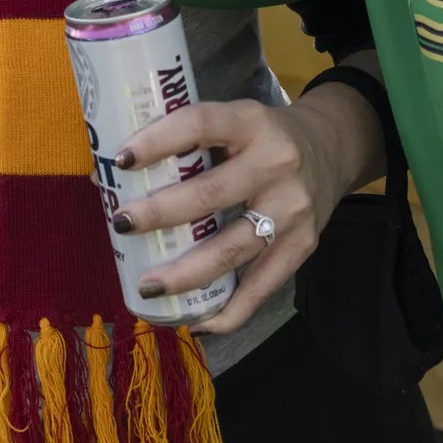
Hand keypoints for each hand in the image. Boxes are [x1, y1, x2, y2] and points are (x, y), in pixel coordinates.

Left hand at [109, 88, 378, 334]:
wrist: (334, 148)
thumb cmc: (261, 136)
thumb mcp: (232, 121)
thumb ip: (186, 143)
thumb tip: (108, 176)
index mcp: (250, 122)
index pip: (200, 124)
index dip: (159, 141)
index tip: (121, 160)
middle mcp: (276, 163)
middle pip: (212, 195)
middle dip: (161, 213)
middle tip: (121, 225)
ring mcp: (292, 209)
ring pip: (234, 248)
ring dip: (187, 272)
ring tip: (147, 286)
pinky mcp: (304, 244)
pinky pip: (264, 285)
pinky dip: (231, 310)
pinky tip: (198, 321)